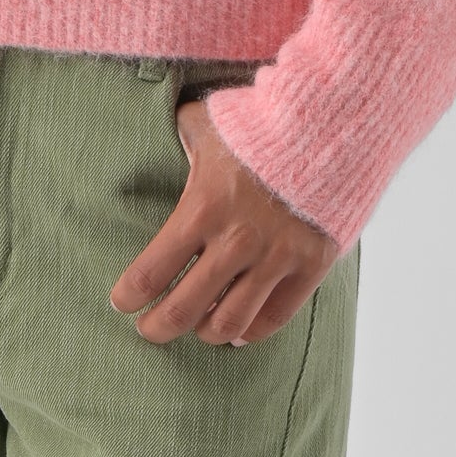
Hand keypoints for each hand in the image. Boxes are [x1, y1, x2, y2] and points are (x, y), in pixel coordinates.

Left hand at [111, 98, 335, 346]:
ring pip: (228, 323)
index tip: (121, 303)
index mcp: (202, 209)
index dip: (128, 297)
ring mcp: (275, 258)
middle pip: (183, 310)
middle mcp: (235, 241)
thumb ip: (183, 134)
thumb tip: (167, 128)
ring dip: (204, 333)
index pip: (150, 272)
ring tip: (196, 329)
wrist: (334, 126)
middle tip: (148, 330)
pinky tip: (237, 332)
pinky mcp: (310, 266)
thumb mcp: (211, 123)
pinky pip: (274, 318)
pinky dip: (250, 332)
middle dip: (156, 328)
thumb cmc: (264, 124)